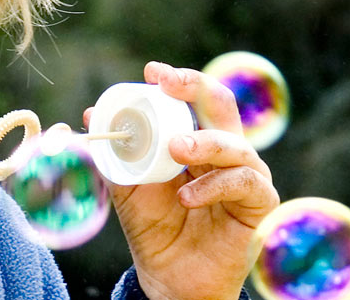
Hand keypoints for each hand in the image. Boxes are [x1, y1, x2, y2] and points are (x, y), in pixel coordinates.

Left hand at [83, 61, 279, 299]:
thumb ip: (115, 153)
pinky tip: (187, 197)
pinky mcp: (259, 203)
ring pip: (234, 144)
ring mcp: (245, 174)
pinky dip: (213, 185)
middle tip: (168, 84)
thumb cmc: (153, 226)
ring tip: (175, 150)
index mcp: (197, 139)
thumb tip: (91, 114)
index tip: (153, 72)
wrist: (169, 276)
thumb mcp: (128, 185)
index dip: (178, 80)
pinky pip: (243, 182)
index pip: (194, 98)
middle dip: (195, 87)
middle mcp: (225, 150)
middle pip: (222, 104)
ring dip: (203, 142)